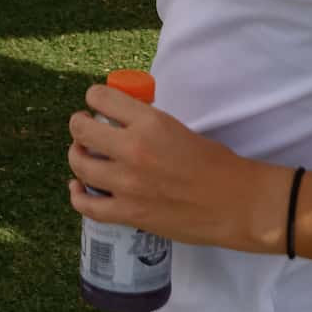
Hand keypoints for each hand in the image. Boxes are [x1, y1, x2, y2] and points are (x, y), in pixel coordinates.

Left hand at [68, 82, 278, 253]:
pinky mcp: (128, 213)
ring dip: (77, 156)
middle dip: (80, 125)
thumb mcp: (178, 129)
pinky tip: (79, 189)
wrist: (234, 203)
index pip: (101, 97)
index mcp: (150, 122)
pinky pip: (87, 206)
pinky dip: (77, 195)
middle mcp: (133, 149)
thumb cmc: (215, 164)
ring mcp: (127, 184)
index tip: (96, 104)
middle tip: (86, 129)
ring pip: (80, 164)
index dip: (94, 98)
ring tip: (83, 155)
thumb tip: (123, 123)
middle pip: (82, 129)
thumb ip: (148, 125)